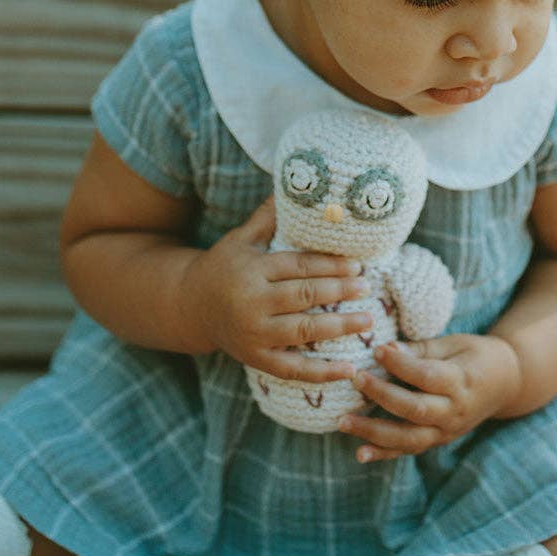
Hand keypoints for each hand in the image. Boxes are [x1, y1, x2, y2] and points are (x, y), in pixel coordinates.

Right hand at [182, 194, 374, 381]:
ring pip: (303, 331)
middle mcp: (252, 303)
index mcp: (253, 270)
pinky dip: (322, 373)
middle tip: (368, 287)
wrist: (188, 307)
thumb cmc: (223, 267)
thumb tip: (290, 182)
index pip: (298, 266)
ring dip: (338, 327)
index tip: (358, 265)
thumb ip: (268, 216)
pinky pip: (293, 369)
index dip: (330, 265)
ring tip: (367, 320)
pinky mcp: (257, 359)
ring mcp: (254, 334)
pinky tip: (349, 370)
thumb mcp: (242, 238)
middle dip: (339, 291)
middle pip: (304, 296)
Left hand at [337, 333, 521, 462]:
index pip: (426, 375)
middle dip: (382, 395)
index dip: (400, 364)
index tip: (376, 350)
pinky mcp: (439, 441)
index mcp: (461, 381)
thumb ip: (421, 350)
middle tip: (355, 379)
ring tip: (344, 422)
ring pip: (409, 437)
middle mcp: (454, 411)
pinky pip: (409, 450)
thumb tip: (386, 350)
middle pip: (415, 409)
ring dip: (374, 432)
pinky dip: (384, 453)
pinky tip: (359, 452)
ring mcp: (447, 430)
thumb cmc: (476, 355)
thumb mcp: (454, 343)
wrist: (506, 382)